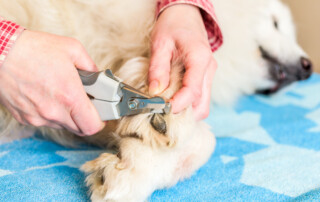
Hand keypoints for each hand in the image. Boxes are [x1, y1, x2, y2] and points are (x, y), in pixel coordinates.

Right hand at [0, 30, 103, 135]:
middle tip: (84, 102)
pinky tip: (46, 96)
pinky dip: (50, 113)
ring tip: (62, 94)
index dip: (100, 121)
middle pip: (79, 129)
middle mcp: (53, 111)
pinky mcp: (24, 117)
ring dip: (67, 115)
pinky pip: (44, 121)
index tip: (100, 113)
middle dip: (86, 118)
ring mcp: (36, 117)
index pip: (92, 126)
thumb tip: (98, 76)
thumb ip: (91, 66)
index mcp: (69, 96)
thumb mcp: (72, 49)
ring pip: (62, 126)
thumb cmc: (35, 48)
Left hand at [148, 5, 216, 119]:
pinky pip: (199, 98)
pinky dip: (187, 104)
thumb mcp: (160, 43)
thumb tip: (155, 91)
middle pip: (202, 105)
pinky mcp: (204, 77)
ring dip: (186, 110)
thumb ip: (157, 68)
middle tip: (163, 110)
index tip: (162, 109)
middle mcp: (208, 69)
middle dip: (184, 113)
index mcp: (199, 59)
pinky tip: (173, 98)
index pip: (192, 91)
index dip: (178, 105)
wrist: (185, 14)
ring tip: (166, 104)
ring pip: (202, 104)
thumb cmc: (174, 24)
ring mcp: (208, 74)